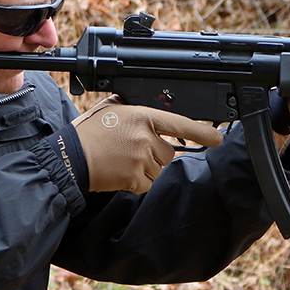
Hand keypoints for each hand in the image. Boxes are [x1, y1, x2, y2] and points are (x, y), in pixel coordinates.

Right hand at [73, 95, 222, 193]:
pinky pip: (147, 184)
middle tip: (130, 150)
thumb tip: (149, 107)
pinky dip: (137, 182)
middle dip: (154, 153)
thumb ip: (133, 106)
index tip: (217, 138)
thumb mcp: (111, 107)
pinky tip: (121, 172)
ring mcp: (142, 160)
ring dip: (146, 168)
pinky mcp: (135, 180)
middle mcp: (145, 138)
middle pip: (168, 152)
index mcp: (142, 117)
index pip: (179, 124)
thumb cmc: (89, 132)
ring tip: (123, 160)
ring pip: (159, 169)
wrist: (71, 158)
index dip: (201, 132)